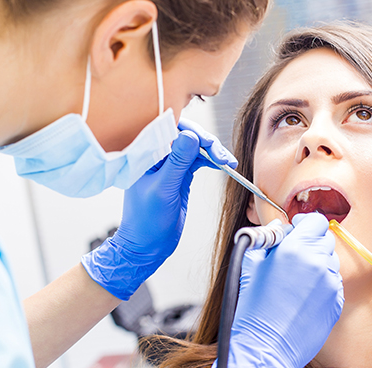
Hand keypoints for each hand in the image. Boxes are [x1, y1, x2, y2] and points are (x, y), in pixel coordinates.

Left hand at [82, 120, 235, 299]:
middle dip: (205, 141)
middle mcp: (156, 155)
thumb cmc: (146, 221)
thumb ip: (177, 162)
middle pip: (185, 135)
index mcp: (144, 153)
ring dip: (212, 151)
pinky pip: (198, 159)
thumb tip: (190, 136)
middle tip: (220, 156)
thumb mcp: (163, 189)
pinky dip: (211, 160)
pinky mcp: (180, 174)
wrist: (147, 245)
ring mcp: (170, 164)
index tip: (205, 141)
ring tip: (227, 162)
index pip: (166, 127)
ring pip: (194, 146)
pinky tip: (221, 164)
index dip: (188, 129)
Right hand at [223, 213, 343, 367]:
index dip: (306, 223)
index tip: (298, 228)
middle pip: (325, 239)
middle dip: (311, 242)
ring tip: (296, 279)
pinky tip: (303, 294)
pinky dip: (322, 283)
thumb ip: (270, 239)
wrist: (266, 345)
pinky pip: (334, 282)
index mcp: (296, 248)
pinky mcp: (337, 300)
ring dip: (317, 262)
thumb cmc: (254, 307)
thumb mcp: (252, 263)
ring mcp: (330, 282)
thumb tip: (281, 229)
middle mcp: (317, 262)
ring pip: (331, 260)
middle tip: (294, 254)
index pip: (317, 221)